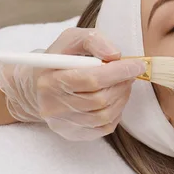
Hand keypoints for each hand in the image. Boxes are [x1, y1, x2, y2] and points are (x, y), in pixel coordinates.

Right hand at [0, 28, 144, 140]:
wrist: (37, 87)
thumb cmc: (59, 60)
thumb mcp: (71, 39)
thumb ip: (92, 40)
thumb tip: (115, 55)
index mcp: (50, 80)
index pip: (92, 79)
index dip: (119, 72)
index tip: (137, 64)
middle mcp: (53, 106)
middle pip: (100, 99)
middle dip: (122, 84)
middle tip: (130, 73)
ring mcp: (63, 123)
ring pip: (105, 115)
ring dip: (122, 97)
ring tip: (123, 84)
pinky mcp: (73, 134)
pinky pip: (104, 128)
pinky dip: (116, 112)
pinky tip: (114, 99)